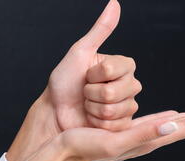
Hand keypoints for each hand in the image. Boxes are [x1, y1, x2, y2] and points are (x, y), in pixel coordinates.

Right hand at [3, 110, 184, 160]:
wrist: (60, 152)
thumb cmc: (82, 149)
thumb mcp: (114, 143)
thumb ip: (143, 134)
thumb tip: (173, 125)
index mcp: (143, 143)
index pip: (180, 131)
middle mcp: (142, 141)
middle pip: (178, 129)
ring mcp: (134, 137)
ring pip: (167, 125)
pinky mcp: (124, 132)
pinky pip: (151, 123)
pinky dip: (163, 118)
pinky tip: (166, 117)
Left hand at [7, 0, 139, 160]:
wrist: (56, 110)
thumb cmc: (66, 82)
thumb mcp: (80, 52)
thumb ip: (100, 30)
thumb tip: (114, 4)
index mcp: (122, 67)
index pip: (116, 69)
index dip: (95, 74)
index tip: (87, 74)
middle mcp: (129, 85)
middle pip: (116, 92)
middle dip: (92, 93)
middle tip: (85, 92)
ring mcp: (127, 106)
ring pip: (114, 109)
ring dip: (93, 108)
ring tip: (87, 104)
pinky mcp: (122, 125)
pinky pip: (114, 124)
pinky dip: (97, 122)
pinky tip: (92, 118)